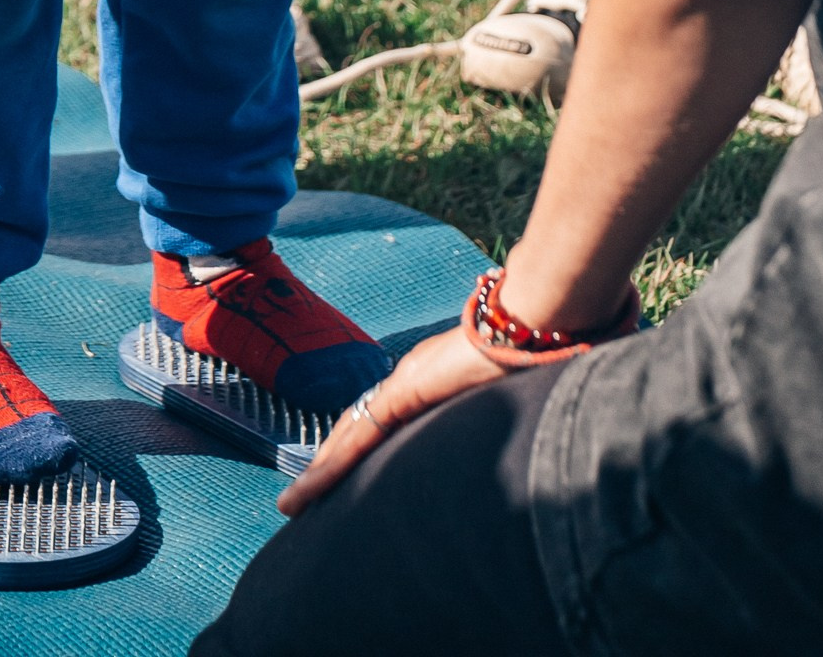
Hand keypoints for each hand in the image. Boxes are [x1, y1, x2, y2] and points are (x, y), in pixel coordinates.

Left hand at [275, 325, 523, 516]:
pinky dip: (333, 464)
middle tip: (300, 496)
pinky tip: (312, 487)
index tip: (335, 472)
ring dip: (321, 470)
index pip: (380, 419)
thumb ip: (483, 411)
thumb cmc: (524, 353)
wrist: (528, 320)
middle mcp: (408, 379)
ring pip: (350, 434)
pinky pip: (362, 435)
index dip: (353, 446)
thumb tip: (506, 438)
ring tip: (294, 502)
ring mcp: (404, 382)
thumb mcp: (497, 395)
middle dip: (327, 462)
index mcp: (427, 381)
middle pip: (356, 427)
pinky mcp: (406, 390)